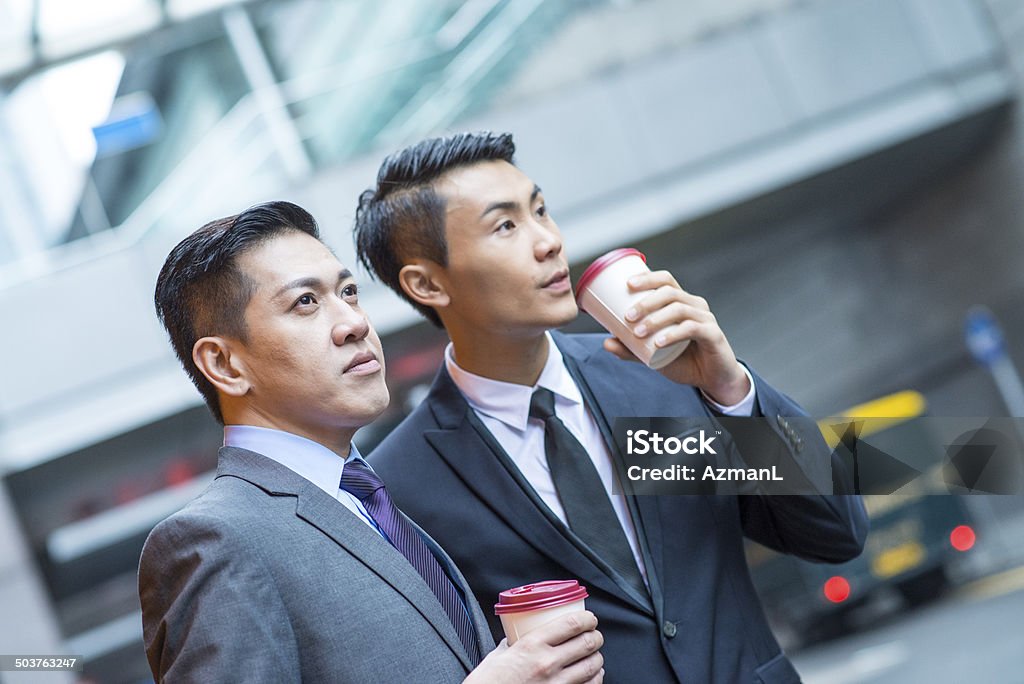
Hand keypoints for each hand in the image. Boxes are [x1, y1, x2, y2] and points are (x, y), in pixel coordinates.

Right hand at [464, 610, 603, 683]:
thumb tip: (518, 636)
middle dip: (596, 637)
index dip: (587, 618)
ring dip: (597, 658)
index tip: (589, 618)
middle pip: (587, 643)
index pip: (571, 624)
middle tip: (594, 635)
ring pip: (592, 667)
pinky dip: (595, 679)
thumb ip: (513, 644)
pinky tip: (593, 675)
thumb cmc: (489, 683)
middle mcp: (547, 664)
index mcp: (532, 645)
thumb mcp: (498, 655)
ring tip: (595, 654)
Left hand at [603, 270, 749, 404]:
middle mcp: (695, 305)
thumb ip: (631, 349)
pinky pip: (692, 328)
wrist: (711, 378)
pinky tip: (659, 342)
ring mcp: (705, 319)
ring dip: (655, 319)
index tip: (628, 284)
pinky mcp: (714, 335)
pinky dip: (673, 334)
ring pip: (679, 308)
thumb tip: (607, 343)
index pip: (666, 280)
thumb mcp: (653, 354)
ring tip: (638, 332)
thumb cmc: (684, 360)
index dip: (648, 278)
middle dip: (646, 301)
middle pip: (670, 291)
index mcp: (681, 302)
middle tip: (628, 316)